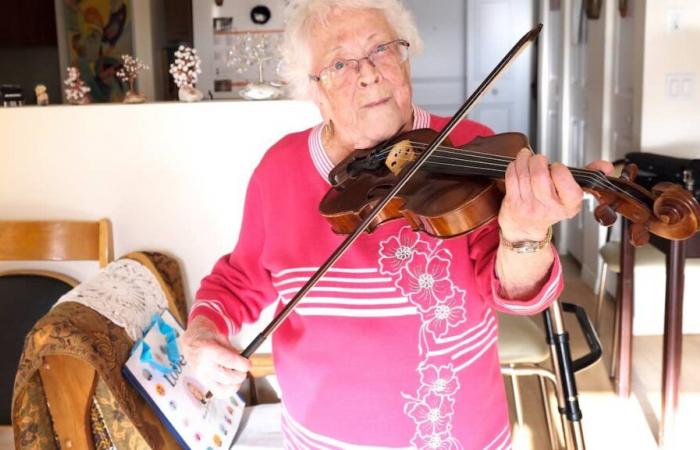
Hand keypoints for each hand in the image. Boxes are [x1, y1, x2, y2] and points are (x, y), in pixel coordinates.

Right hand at [181, 316, 250, 397]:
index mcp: (209, 351)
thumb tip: (244, 361)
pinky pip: (219, 393)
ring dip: (235, 383)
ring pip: (225, 389)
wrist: (192, 343)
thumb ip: (233, 351)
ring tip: (236, 374)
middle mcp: (205, 367)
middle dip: (241, 374)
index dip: (243, 364)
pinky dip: (228, 390)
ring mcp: (203, 377)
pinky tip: (230, 381)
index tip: (248, 363)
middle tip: (243, 368)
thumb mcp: (221, 338)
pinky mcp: (204, 383)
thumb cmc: (206, 338)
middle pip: (229, 378)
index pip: (230, 362)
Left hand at [498, 149, 613, 240]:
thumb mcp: (573, 195)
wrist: (526, 231)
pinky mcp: (513, 203)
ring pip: (524, 175)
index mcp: (568, 205)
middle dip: (538, 161)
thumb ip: (589, 176)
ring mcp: (529, 206)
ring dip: (524, 159)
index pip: (565, 183)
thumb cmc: (550, 207)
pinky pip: (512, 178)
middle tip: (539, 159)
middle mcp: (549, 208)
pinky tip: (518, 163)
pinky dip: (514, 166)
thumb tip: (607, 166)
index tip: (557, 167)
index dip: (559, 170)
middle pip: (540, 177)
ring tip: (527, 156)